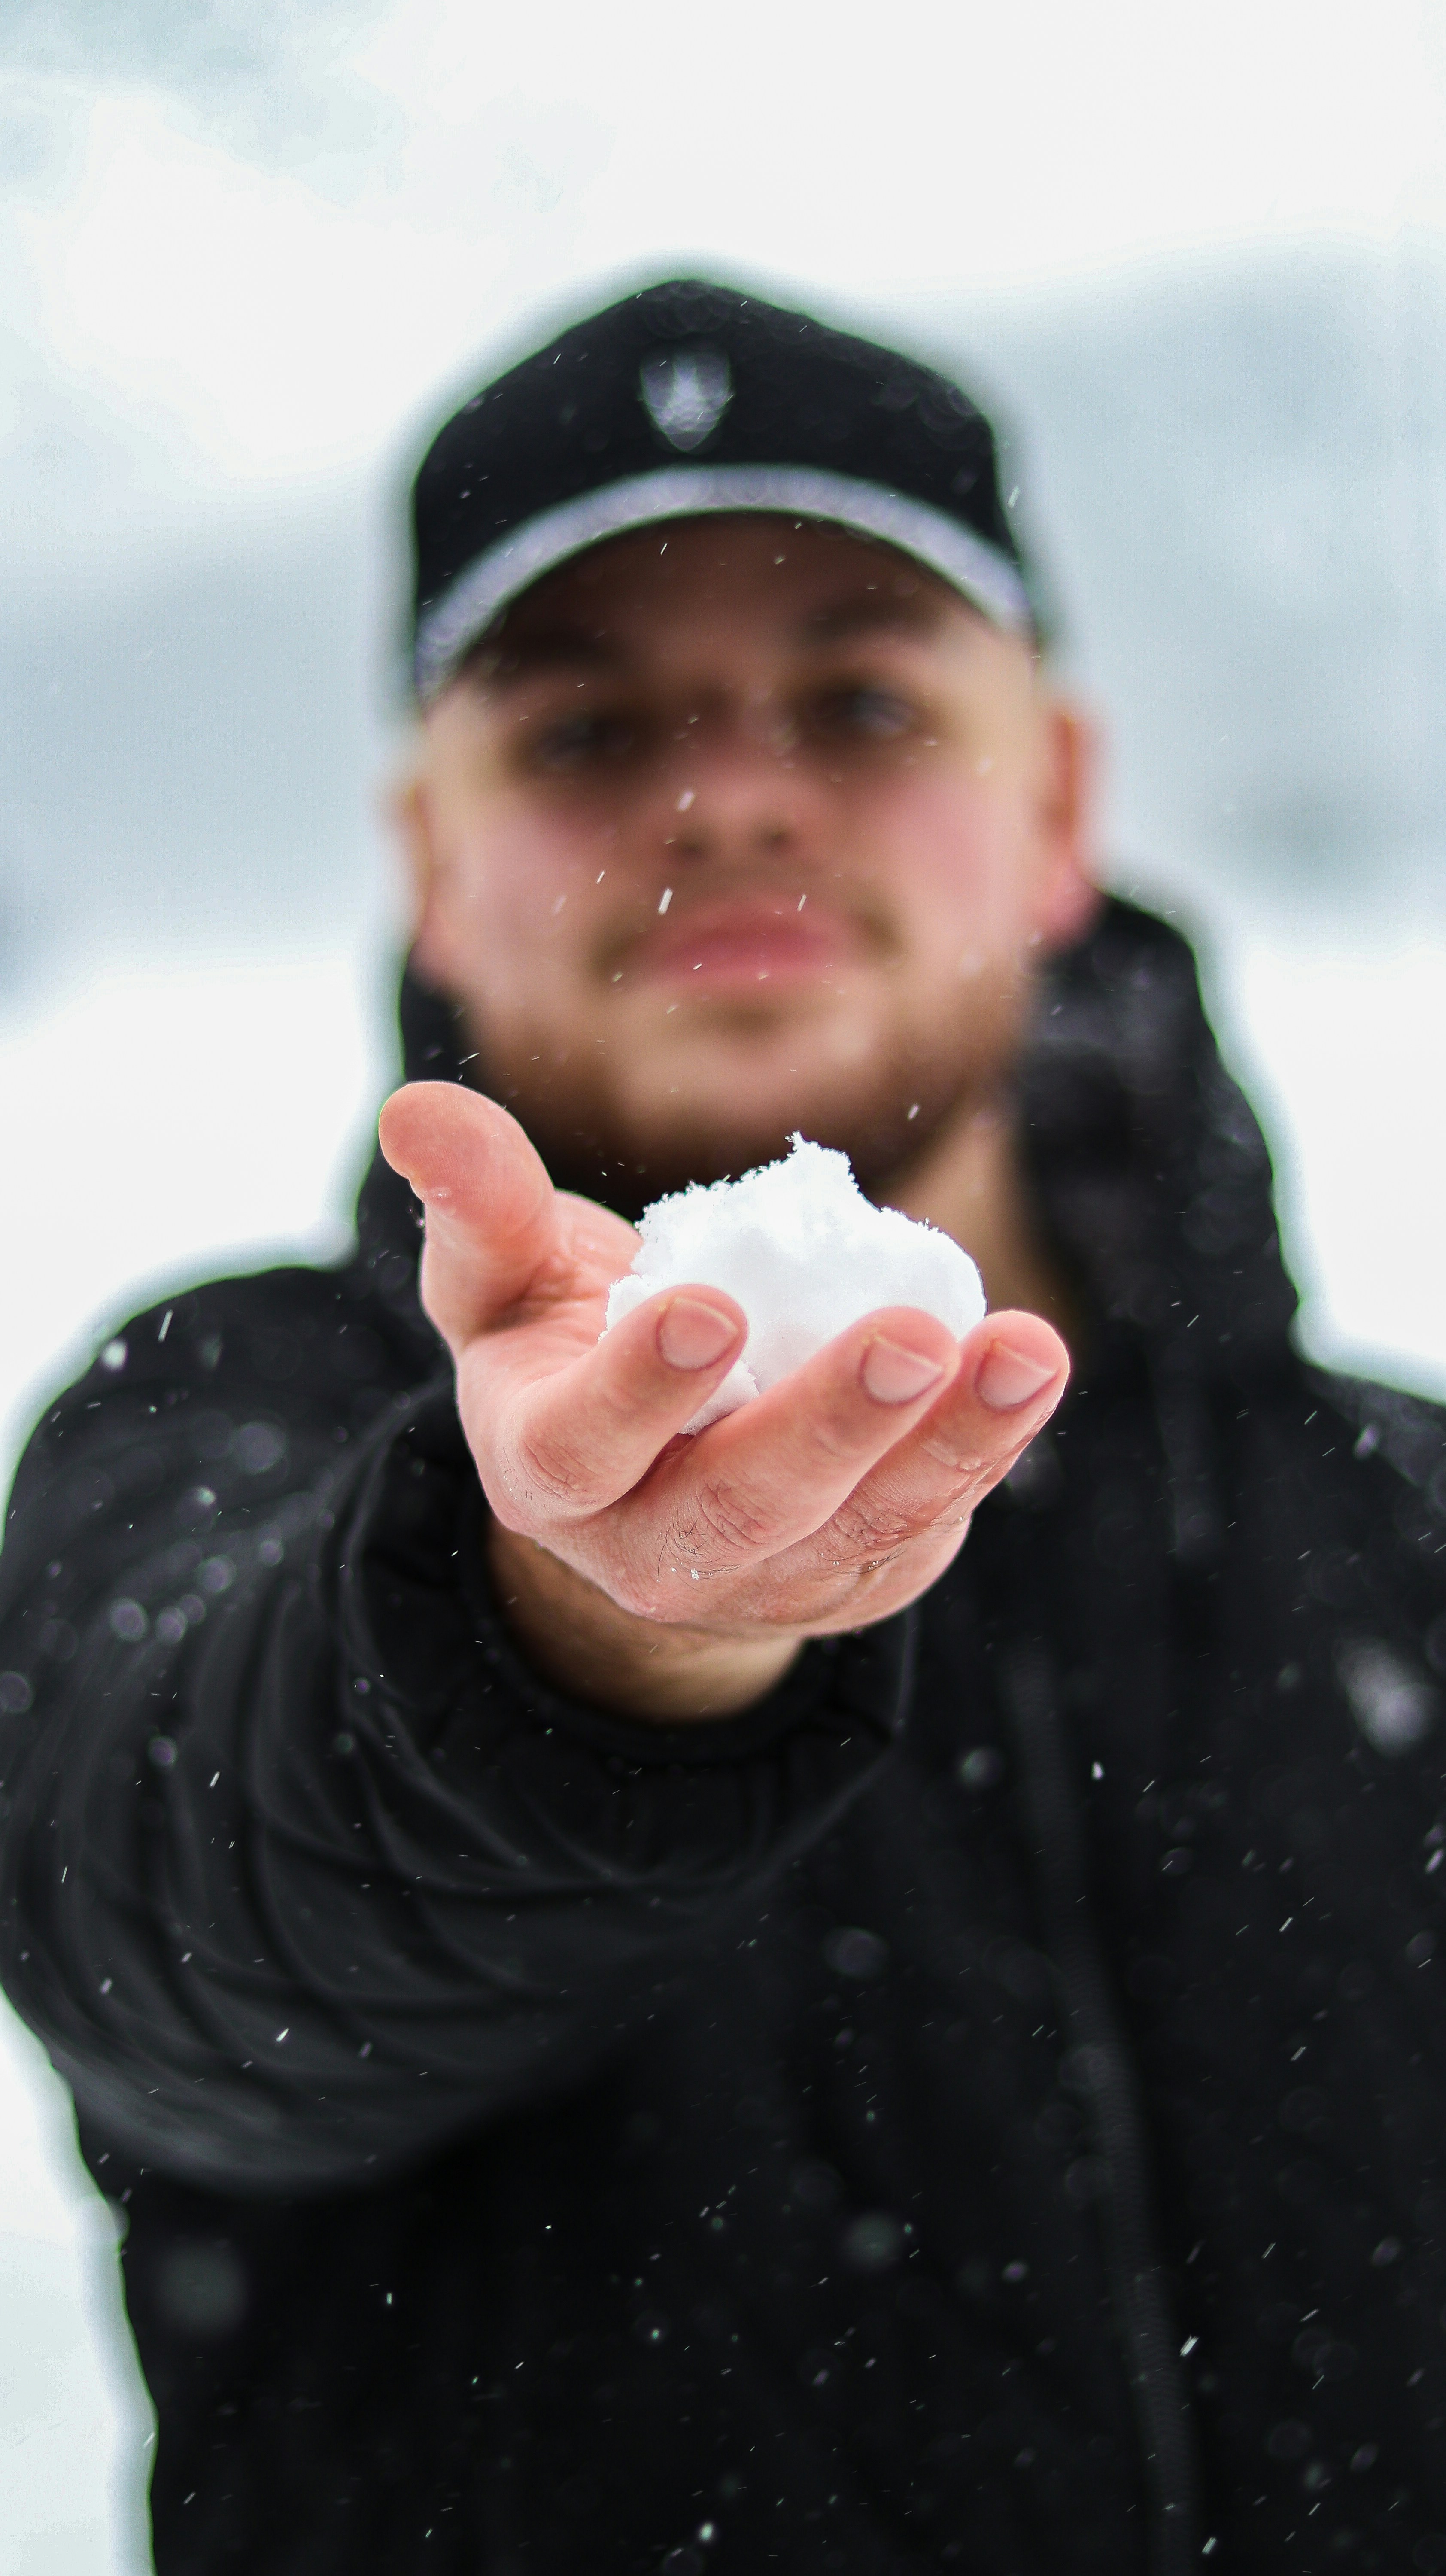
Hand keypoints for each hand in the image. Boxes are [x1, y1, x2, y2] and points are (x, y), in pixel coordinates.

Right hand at [379, 1084, 1068, 1719]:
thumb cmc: (563, 1344)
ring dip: (952, 1443)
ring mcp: (761, 1580)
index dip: (641, 1389)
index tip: (711, 1309)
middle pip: (742, 1505)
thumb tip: (418, 1107)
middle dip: (832, 1424)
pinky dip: (982, 1457)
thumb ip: (475, 1203)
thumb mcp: (504, 1279)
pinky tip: (1027, 1379)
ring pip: (857, 1526)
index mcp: (549, 1472)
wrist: (641, 1483)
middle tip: (913, 1335)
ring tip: (1027, 1352)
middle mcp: (649, 1548)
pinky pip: (922, 1530)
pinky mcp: (850, 1582)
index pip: (587, 1445)